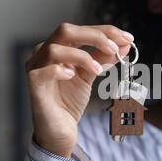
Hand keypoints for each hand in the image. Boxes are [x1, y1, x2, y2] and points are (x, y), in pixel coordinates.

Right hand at [25, 23, 132, 157]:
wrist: (60, 129)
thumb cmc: (70, 100)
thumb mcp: (91, 75)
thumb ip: (104, 58)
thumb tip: (124, 44)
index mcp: (59, 47)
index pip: (81, 30)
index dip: (105, 31)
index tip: (127, 38)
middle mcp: (44, 53)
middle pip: (66, 30)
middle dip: (95, 36)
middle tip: (115, 49)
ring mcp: (36, 68)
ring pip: (54, 49)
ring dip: (81, 56)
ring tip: (98, 70)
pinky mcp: (34, 87)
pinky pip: (41, 72)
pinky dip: (58, 70)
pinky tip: (72, 76)